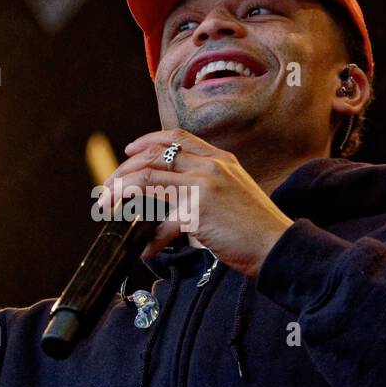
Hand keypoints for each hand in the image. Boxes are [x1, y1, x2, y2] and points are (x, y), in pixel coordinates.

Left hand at [97, 129, 293, 277]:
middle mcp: (211, 166)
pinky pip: (159, 220)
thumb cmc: (256, 229)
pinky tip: (145, 248)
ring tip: (109, 207)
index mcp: (221, 159)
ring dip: (121, 192)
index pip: (177, 138)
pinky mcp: (197, 209)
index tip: (129, 152)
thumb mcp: (233, 196)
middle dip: (124, 170)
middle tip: (108, 187)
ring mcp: (203, 185)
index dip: (147, 141)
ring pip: (147, 178)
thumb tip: (170, 209)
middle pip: (154, 155)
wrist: (278, 246)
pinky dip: (148, 237)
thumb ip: (205, 191)